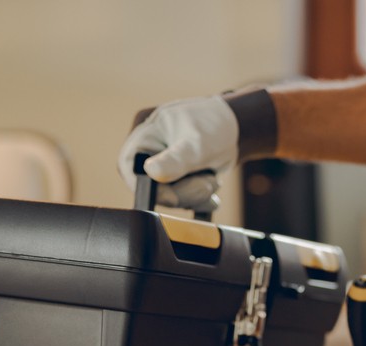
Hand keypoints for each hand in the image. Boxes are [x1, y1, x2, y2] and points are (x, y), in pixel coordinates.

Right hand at [117, 96, 238, 209]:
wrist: (236, 129)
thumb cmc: (215, 127)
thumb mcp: (197, 144)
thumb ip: (176, 160)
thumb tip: (151, 172)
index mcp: (146, 134)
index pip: (129, 166)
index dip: (146, 187)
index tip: (172, 197)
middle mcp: (150, 152)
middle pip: (152, 188)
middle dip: (182, 193)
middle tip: (207, 183)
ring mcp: (163, 167)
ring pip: (170, 197)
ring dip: (195, 194)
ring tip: (211, 177)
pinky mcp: (177, 180)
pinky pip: (182, 199)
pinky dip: (199, 198)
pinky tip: (211, 184)